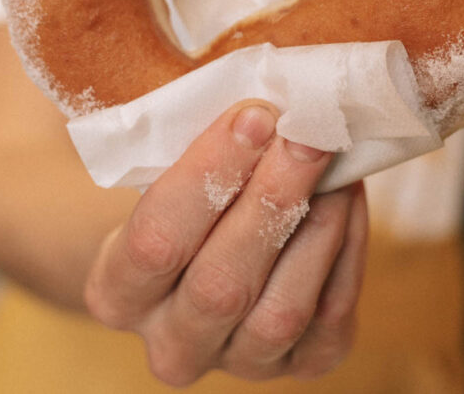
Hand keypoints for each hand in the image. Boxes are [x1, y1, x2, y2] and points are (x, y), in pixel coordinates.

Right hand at [82, 100, 368, 386]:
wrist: (203, 250)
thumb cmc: (184, 191)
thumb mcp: (166, 167)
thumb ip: (203, 142)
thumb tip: (272, 98)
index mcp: (116, 292)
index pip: (155, 242)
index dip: (206, 177)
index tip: (253, 116)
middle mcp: (171, 345)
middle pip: (220, 285)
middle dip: (271, 199)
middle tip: (306, 134)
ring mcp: (237, 363)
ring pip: (281, 311)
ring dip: (316, 227)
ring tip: (333, 162)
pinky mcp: (300, 365)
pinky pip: (331, 318)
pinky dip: (346, 250)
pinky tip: (348, 195)